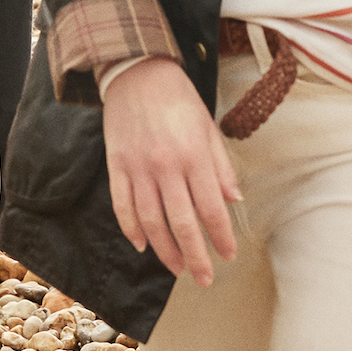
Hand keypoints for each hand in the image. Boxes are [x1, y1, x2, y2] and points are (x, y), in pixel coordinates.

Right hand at [102, 58, 238, 285]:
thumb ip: (220, 165)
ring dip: (165, 249)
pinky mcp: (117, 165)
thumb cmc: (179, 98)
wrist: (136, 71)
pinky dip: (132, 229)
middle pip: (183, 222)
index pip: (211, 208)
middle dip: (195, 256)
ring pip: (152, 221)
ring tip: (177, 268)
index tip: (228, 256)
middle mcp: (166, 165)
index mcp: (194, 155)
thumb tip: (234, 199)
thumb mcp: (208, 126)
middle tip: (204, 279)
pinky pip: (123, 205)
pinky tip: (143, 245)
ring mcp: (139, 167)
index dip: (221, 236)